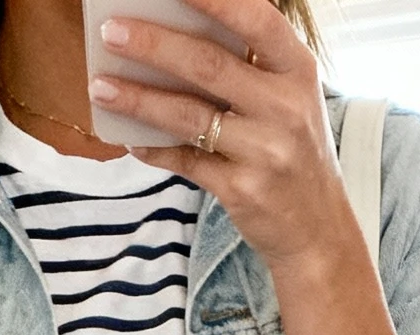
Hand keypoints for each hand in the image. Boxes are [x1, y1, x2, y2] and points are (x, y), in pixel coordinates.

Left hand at [89, 0, 356, 275]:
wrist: (318, 228)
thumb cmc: (294, 151)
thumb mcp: (288, 99)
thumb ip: (248, 67)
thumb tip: (174, 36)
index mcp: (297, 70)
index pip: (256, 20)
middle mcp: (285, 108)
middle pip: (209, 65)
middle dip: (153, 45)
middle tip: (111, 32)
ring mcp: (265, 152)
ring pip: (189, 116)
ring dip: (138, 98)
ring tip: (101, 85)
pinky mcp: (242, 190)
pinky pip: (186, 162)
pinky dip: (153, 148)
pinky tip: (129, 137)